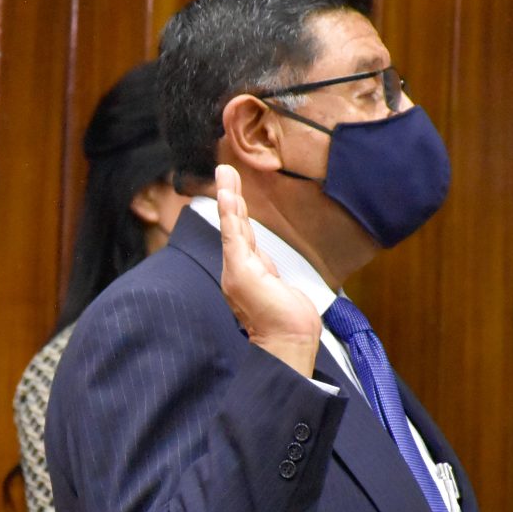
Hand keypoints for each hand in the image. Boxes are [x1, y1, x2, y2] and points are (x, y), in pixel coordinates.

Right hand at [216, 164, 321, 376]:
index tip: (234, 191)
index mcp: (246, 273)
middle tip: (224, 171)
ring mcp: (235, 268)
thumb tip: (269, 266)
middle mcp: (236, 269)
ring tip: (224, 172)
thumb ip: (271, 274)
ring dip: (228, 196)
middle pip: (234, 225)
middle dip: (230, 196)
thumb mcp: (281, 289)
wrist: (288, 340)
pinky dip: (229, 212)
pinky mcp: (238, 269)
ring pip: (232, 225)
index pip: (242, 236)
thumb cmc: (288, 323)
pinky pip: (233, 233)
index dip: (238, 212)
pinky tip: (227, 194)